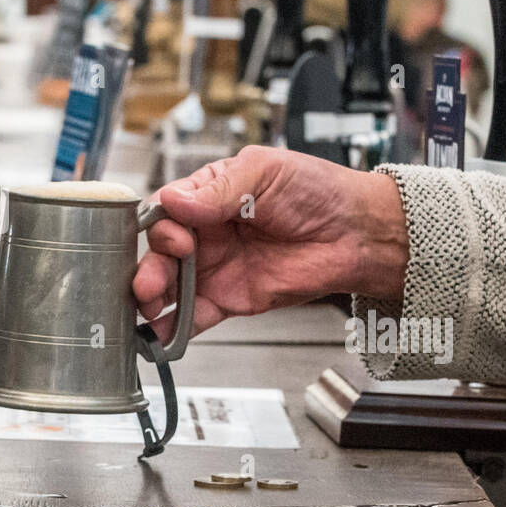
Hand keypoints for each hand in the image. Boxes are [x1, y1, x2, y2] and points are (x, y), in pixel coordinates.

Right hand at [133, 145, 408, 340]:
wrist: (355, 233)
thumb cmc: (317, 192)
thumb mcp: (264, 173)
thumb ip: (218, 189)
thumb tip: (176, 200)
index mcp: (209, 195)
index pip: (167, 211)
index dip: (163, 226)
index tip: (175, 236)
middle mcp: (207, 232)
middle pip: (161, 252)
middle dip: (149, 267)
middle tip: (150, 281)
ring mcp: (217, 267)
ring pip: (171, 285)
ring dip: (153, 297)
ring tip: (149, 306)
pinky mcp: (232, 298)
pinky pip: (195, 315)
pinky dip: (176, 326)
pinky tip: (161, 333)